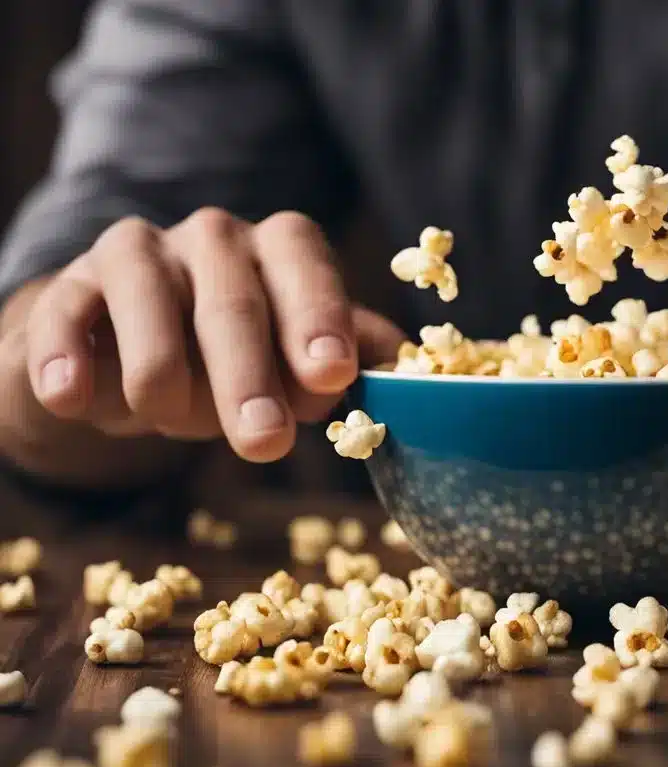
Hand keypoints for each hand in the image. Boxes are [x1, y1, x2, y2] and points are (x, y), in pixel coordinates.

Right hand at [20, 209, 404, 460]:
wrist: (128, 352)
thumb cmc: (239, 357)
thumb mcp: (299, 357)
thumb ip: (352, 361)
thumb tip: (418, 382)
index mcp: (281, 249)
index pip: (306, 267)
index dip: (320, 319)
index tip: (333, 376)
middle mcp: (213, 238)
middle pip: (233, 303)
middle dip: (250, 378)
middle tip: (266, 442)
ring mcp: (137, 255)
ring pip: (149, 307)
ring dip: (162, 375)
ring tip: (169, 421)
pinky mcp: (68, 288)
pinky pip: (64, 317)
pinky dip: (66, 361)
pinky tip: (74, 398)